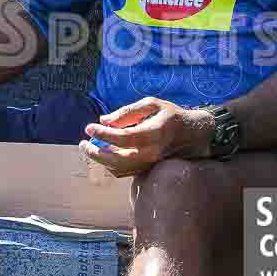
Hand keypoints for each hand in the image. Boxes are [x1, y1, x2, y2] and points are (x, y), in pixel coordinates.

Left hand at [81, 98, 212, 177]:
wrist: (193, 135)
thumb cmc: (171, 115)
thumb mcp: (152, 104)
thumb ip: (127, 112)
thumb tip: (104, 120)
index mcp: (155, 133)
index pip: (123, 138)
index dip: (103, 134)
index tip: (89, 127)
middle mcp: (152, 152)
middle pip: (117, 159)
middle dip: (95, 153)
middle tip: (83, 143)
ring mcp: (150, 164)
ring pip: (119, 168)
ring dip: (100, 160)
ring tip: (89, 147)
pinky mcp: (148, 169)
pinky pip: (124, 171)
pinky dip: (109, 164)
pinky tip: (103, 153)